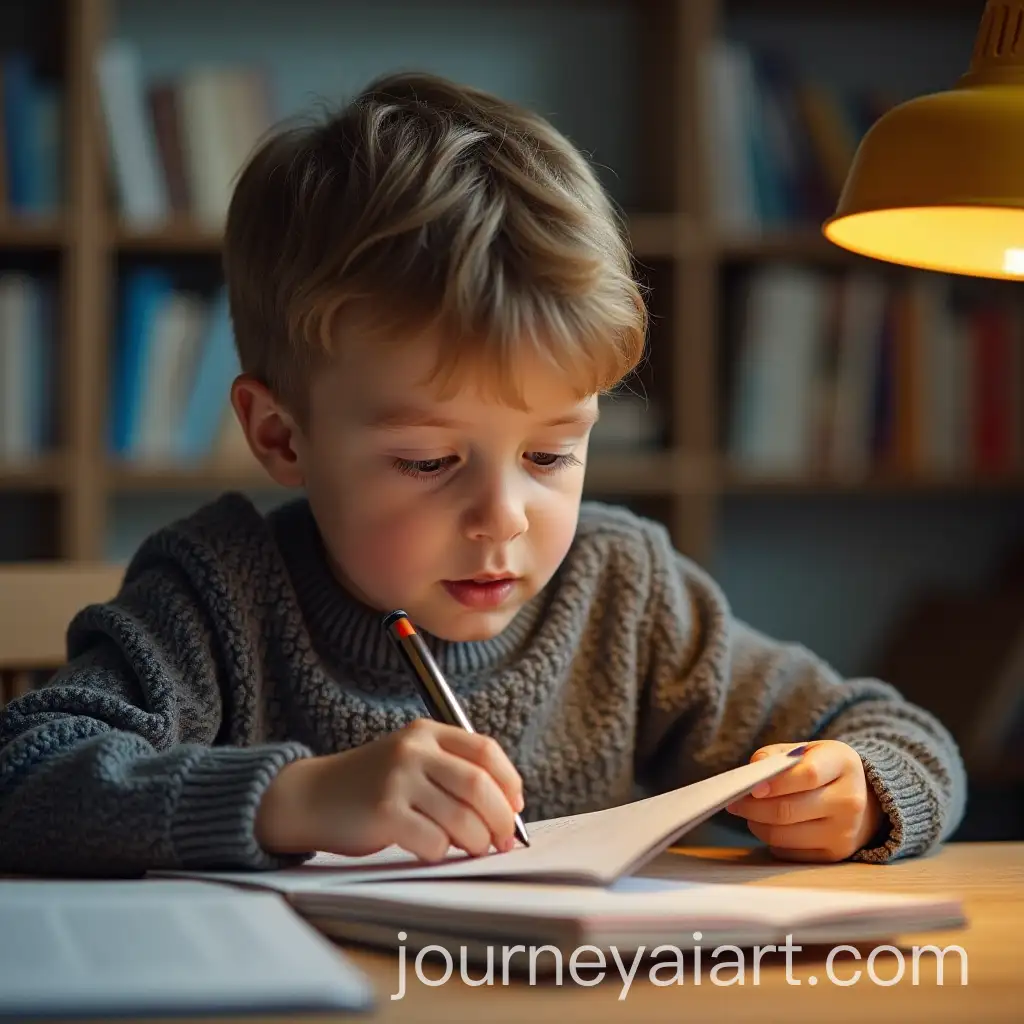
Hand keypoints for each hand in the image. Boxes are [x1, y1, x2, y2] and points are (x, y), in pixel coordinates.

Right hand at [255, 718, 524, 861]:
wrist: (313, 796)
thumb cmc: (371, 785)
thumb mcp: (411, 761)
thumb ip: (453, 772)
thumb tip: (509, 807)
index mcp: (426, 732)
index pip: (486, 751)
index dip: (509, 782)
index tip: (515, 807)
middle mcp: (413, 750)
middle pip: (479, 785)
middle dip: (501, 818)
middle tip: (503, 840)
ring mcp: (397, 779)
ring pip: (461, 818)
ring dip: (476, 842)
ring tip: (472, 848)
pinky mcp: (383, 812)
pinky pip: (433, 841)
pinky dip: (440, 853)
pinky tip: (430, 850)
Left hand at [725, 740, 884, 862]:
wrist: (864, 799)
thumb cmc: (825, 769)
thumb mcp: (807, 750)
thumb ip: (777, 755)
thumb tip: (752, 769)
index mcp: (844, 764)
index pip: (807, 775)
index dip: (775, 783)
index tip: (751, 786)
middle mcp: (849, 800)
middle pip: (788, 810)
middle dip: (752, 806)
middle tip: (733, 801)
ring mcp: (844, 832)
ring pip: (783, 835)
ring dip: (756, 824)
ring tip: (749, 811)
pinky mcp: (834, 855)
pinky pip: (788, 852)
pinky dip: (770, 840)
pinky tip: (769, 825)